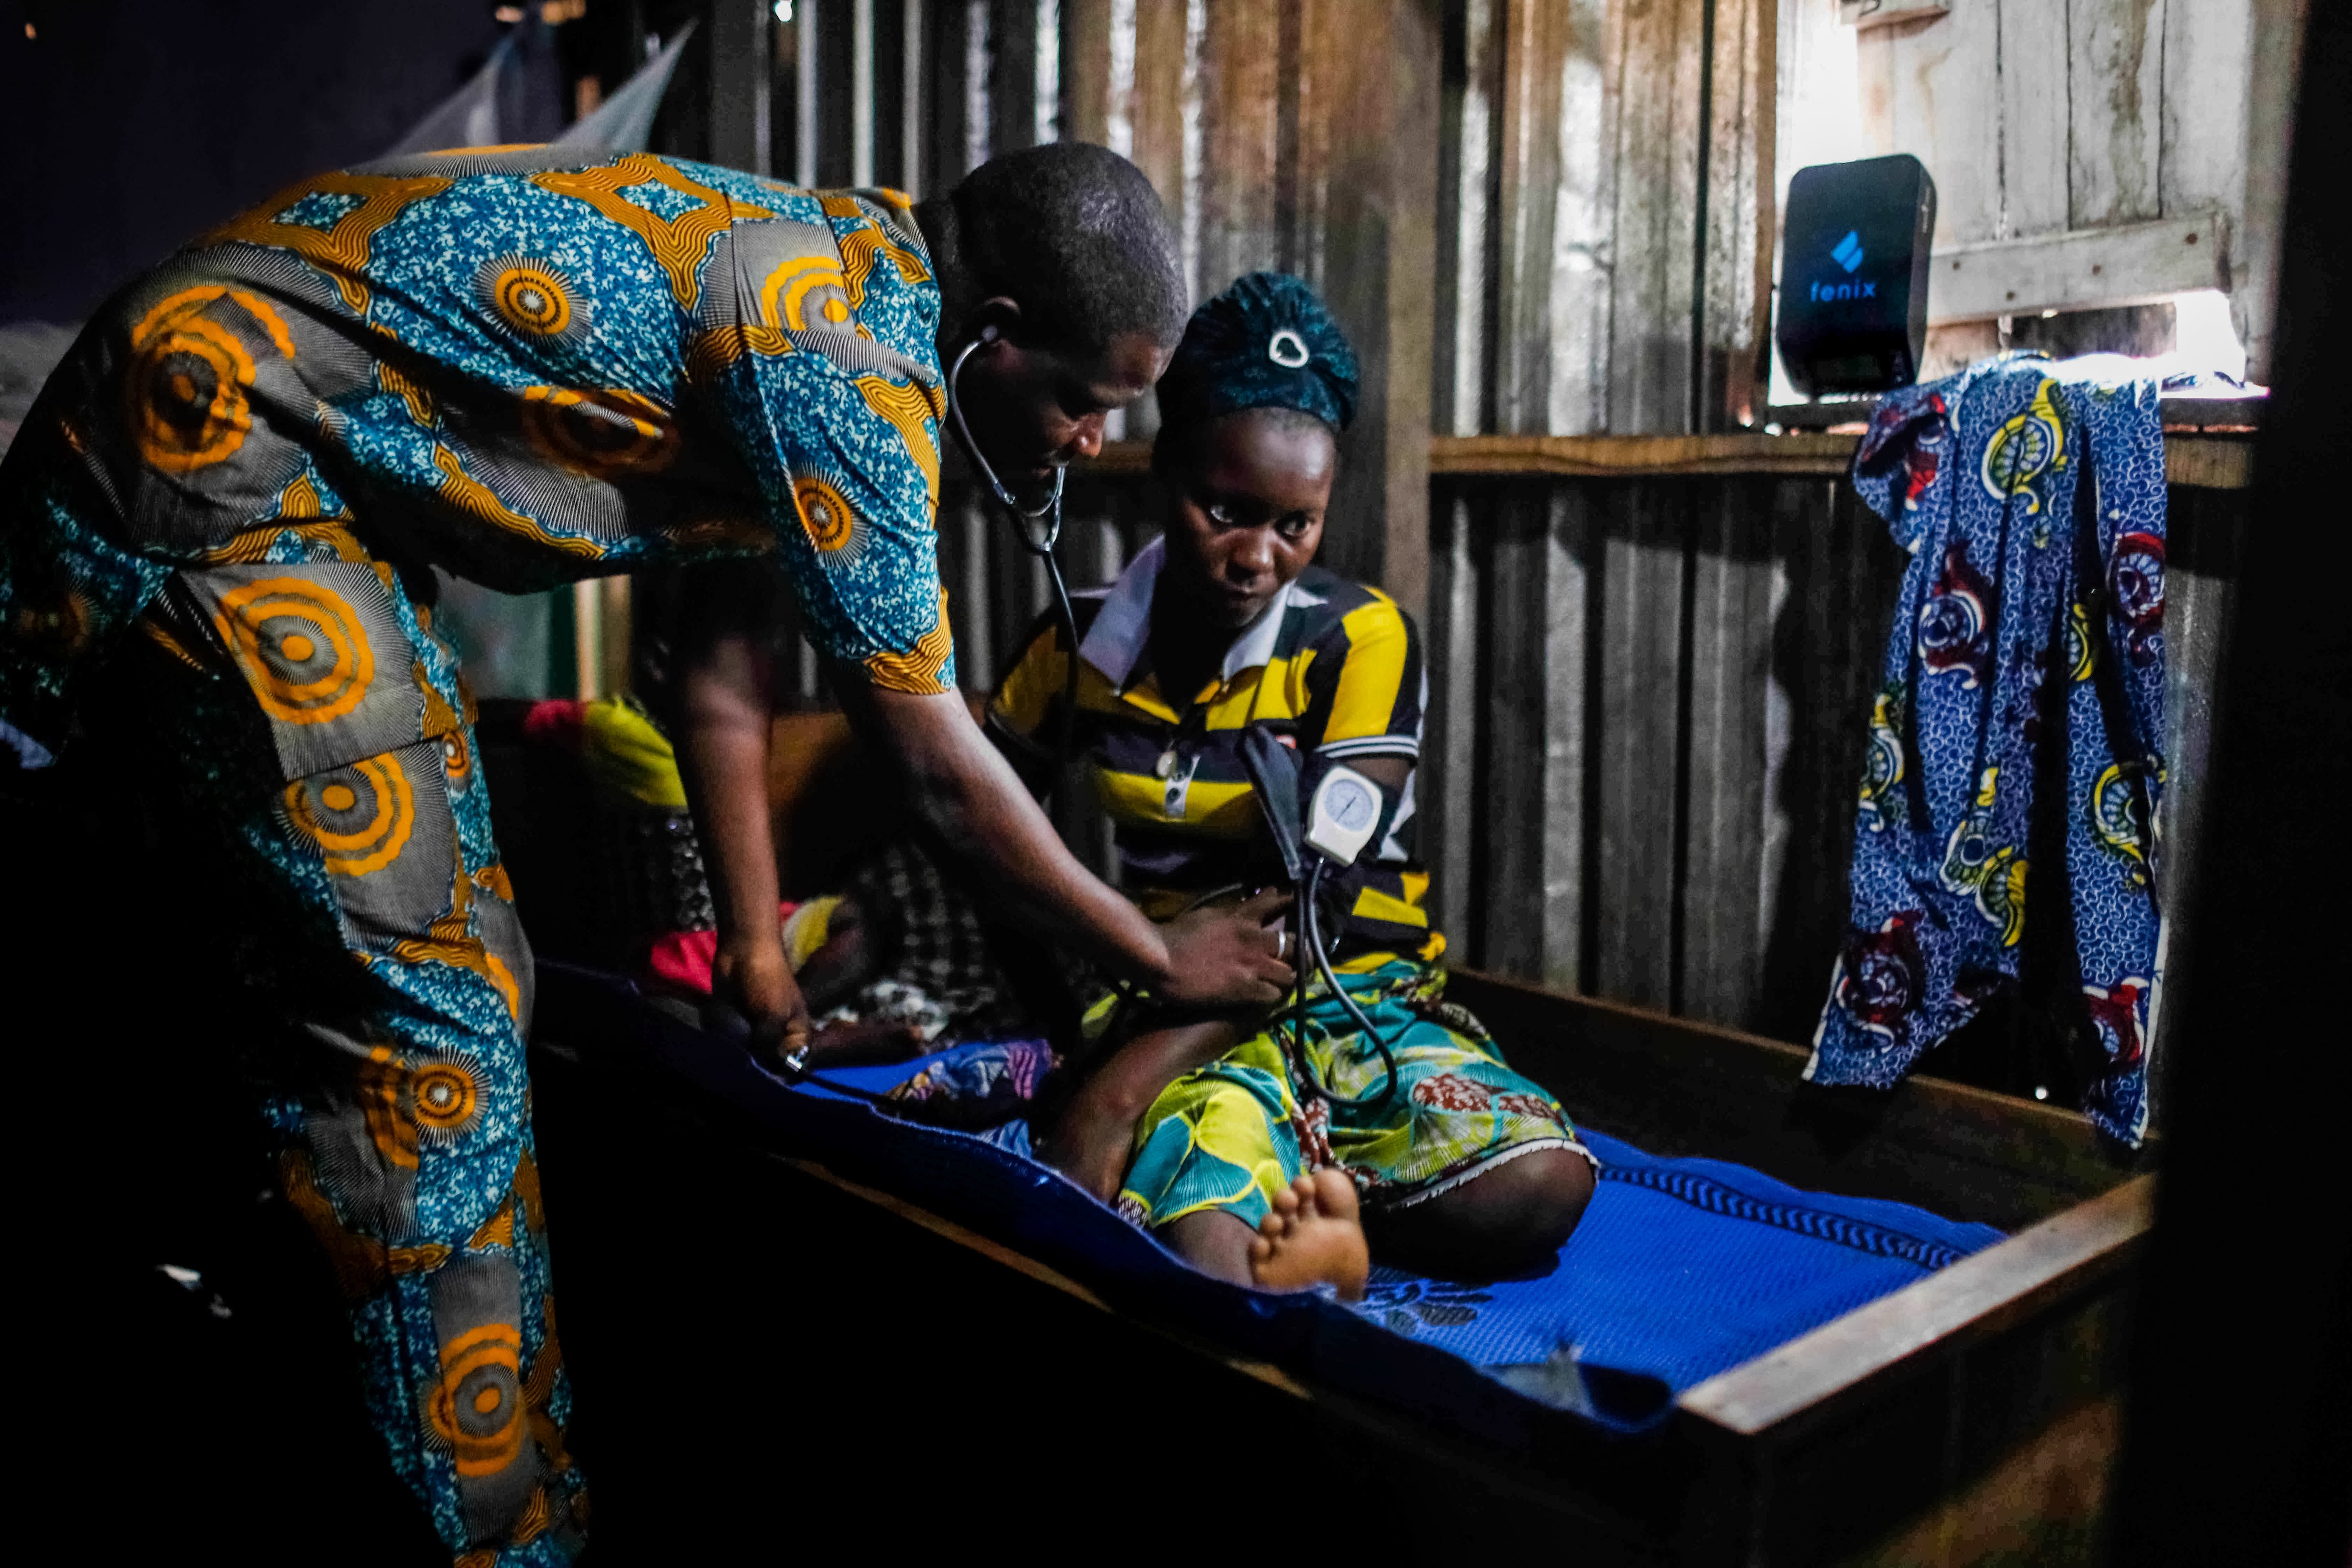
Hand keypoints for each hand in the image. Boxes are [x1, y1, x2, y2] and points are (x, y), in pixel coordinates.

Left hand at [706, 931, 812, 1066]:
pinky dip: (720, 1024)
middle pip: (762, 1067)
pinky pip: (722, 1039)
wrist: (742, 951)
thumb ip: (769, 1047)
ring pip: (738, 1054)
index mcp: (797, 1038)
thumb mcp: (773, 1016)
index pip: (794, 1070)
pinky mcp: (732, 1026)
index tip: (762, 1069)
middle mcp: (776, 1040)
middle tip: (746, 1026)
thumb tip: (762, 1072)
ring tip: (735, 1010)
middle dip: (749, 1050)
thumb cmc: (767, 980)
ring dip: (732, 1033)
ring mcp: (752, 1034)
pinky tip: (724, 1007)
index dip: (779, 1075)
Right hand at [1154, 887, 1294, 1008]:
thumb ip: (1229, 912)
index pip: (1274, 903)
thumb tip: (1243, 906)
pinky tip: (1272, 997)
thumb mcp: (1206, 914)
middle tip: (1303, 955)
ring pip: (1289, 973)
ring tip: (1289, 980)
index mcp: (1242, 918)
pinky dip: (1274, 996)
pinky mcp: (1245, 989)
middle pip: (1294, 943)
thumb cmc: (1176, 935)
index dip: (1289, 903)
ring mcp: (1252, 966)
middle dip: (1301, 949)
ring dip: (1290, 976)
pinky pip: (1273, 995)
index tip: (1297, 903)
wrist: (1160, 960)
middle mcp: (1254, 940)